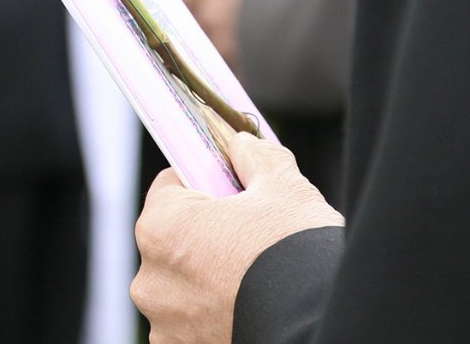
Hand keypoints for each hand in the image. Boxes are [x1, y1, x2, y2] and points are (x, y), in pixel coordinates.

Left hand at [132, 132, 343, 343]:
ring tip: (256, 274)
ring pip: (184, 283)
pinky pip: (193, 320)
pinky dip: (215, 311)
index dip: (205, 181)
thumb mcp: (285, 187)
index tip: (231, 189)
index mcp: (162, 227)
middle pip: (174, 238)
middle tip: (252, 233)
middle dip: (206, 232)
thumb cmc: (297, 253)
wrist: (319, 320)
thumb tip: (244, 146)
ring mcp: (166, 323)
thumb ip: (257, 158)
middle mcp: (151, 279)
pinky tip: (249, 302)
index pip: (170, 186)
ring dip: (209, 275)